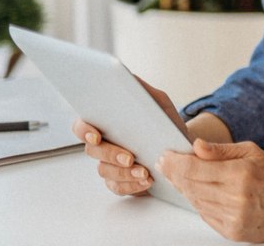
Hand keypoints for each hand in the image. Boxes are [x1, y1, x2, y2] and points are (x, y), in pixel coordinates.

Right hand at [70, 77, 184, 196]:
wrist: (182, 146)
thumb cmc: (164, 122)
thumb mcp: (158, 102)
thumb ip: (141, 90)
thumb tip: (125, 76)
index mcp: (105, 124)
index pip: (81, 126)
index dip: (84, 131)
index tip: (96, 135)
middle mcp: (102, 145)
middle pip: (92, 151)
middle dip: (111, 154)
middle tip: (130, 157)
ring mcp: (109, 165)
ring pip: (105, 171)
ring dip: (124, 173)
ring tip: (145, 171)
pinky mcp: (120, 182)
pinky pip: (118, 187)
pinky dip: (132, 186)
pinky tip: (147, 181)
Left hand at [158, 139, 263, 242]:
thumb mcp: (250, 152)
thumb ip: (220, 150)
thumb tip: (196, 146)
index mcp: (240, 174)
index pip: (195, 169)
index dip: (175, 163)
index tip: (165, 156)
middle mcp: (235, 197)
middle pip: (190, 186)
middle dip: (174, 174)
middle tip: (166, 164)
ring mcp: (233, 217)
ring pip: (195, 201)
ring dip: (184, 188)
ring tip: (182, 177)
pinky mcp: (231, 231)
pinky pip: (204, 215)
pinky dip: (198, 203)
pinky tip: (199, 192)